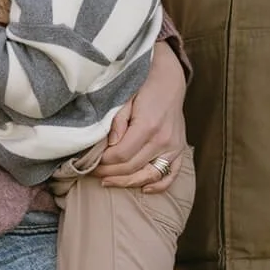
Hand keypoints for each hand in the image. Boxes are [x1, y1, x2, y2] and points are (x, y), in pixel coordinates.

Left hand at [92, 43, 187, 192]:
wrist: (169, 79)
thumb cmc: (143, 86)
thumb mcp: (124, 98)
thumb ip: (117, 123)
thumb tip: (109, 147)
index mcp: (147, 126)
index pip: (120, 155)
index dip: (103, 162)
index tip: (90, 161)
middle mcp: (163, 140)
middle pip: (131, 167)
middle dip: (109, 172)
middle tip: (92, 173)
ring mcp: (173, 147)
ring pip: (149, 175)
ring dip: (127, 182)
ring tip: (108, 181)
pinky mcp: (180, 149)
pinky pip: (171, 175)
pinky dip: (158, 185)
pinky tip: (142, 189)